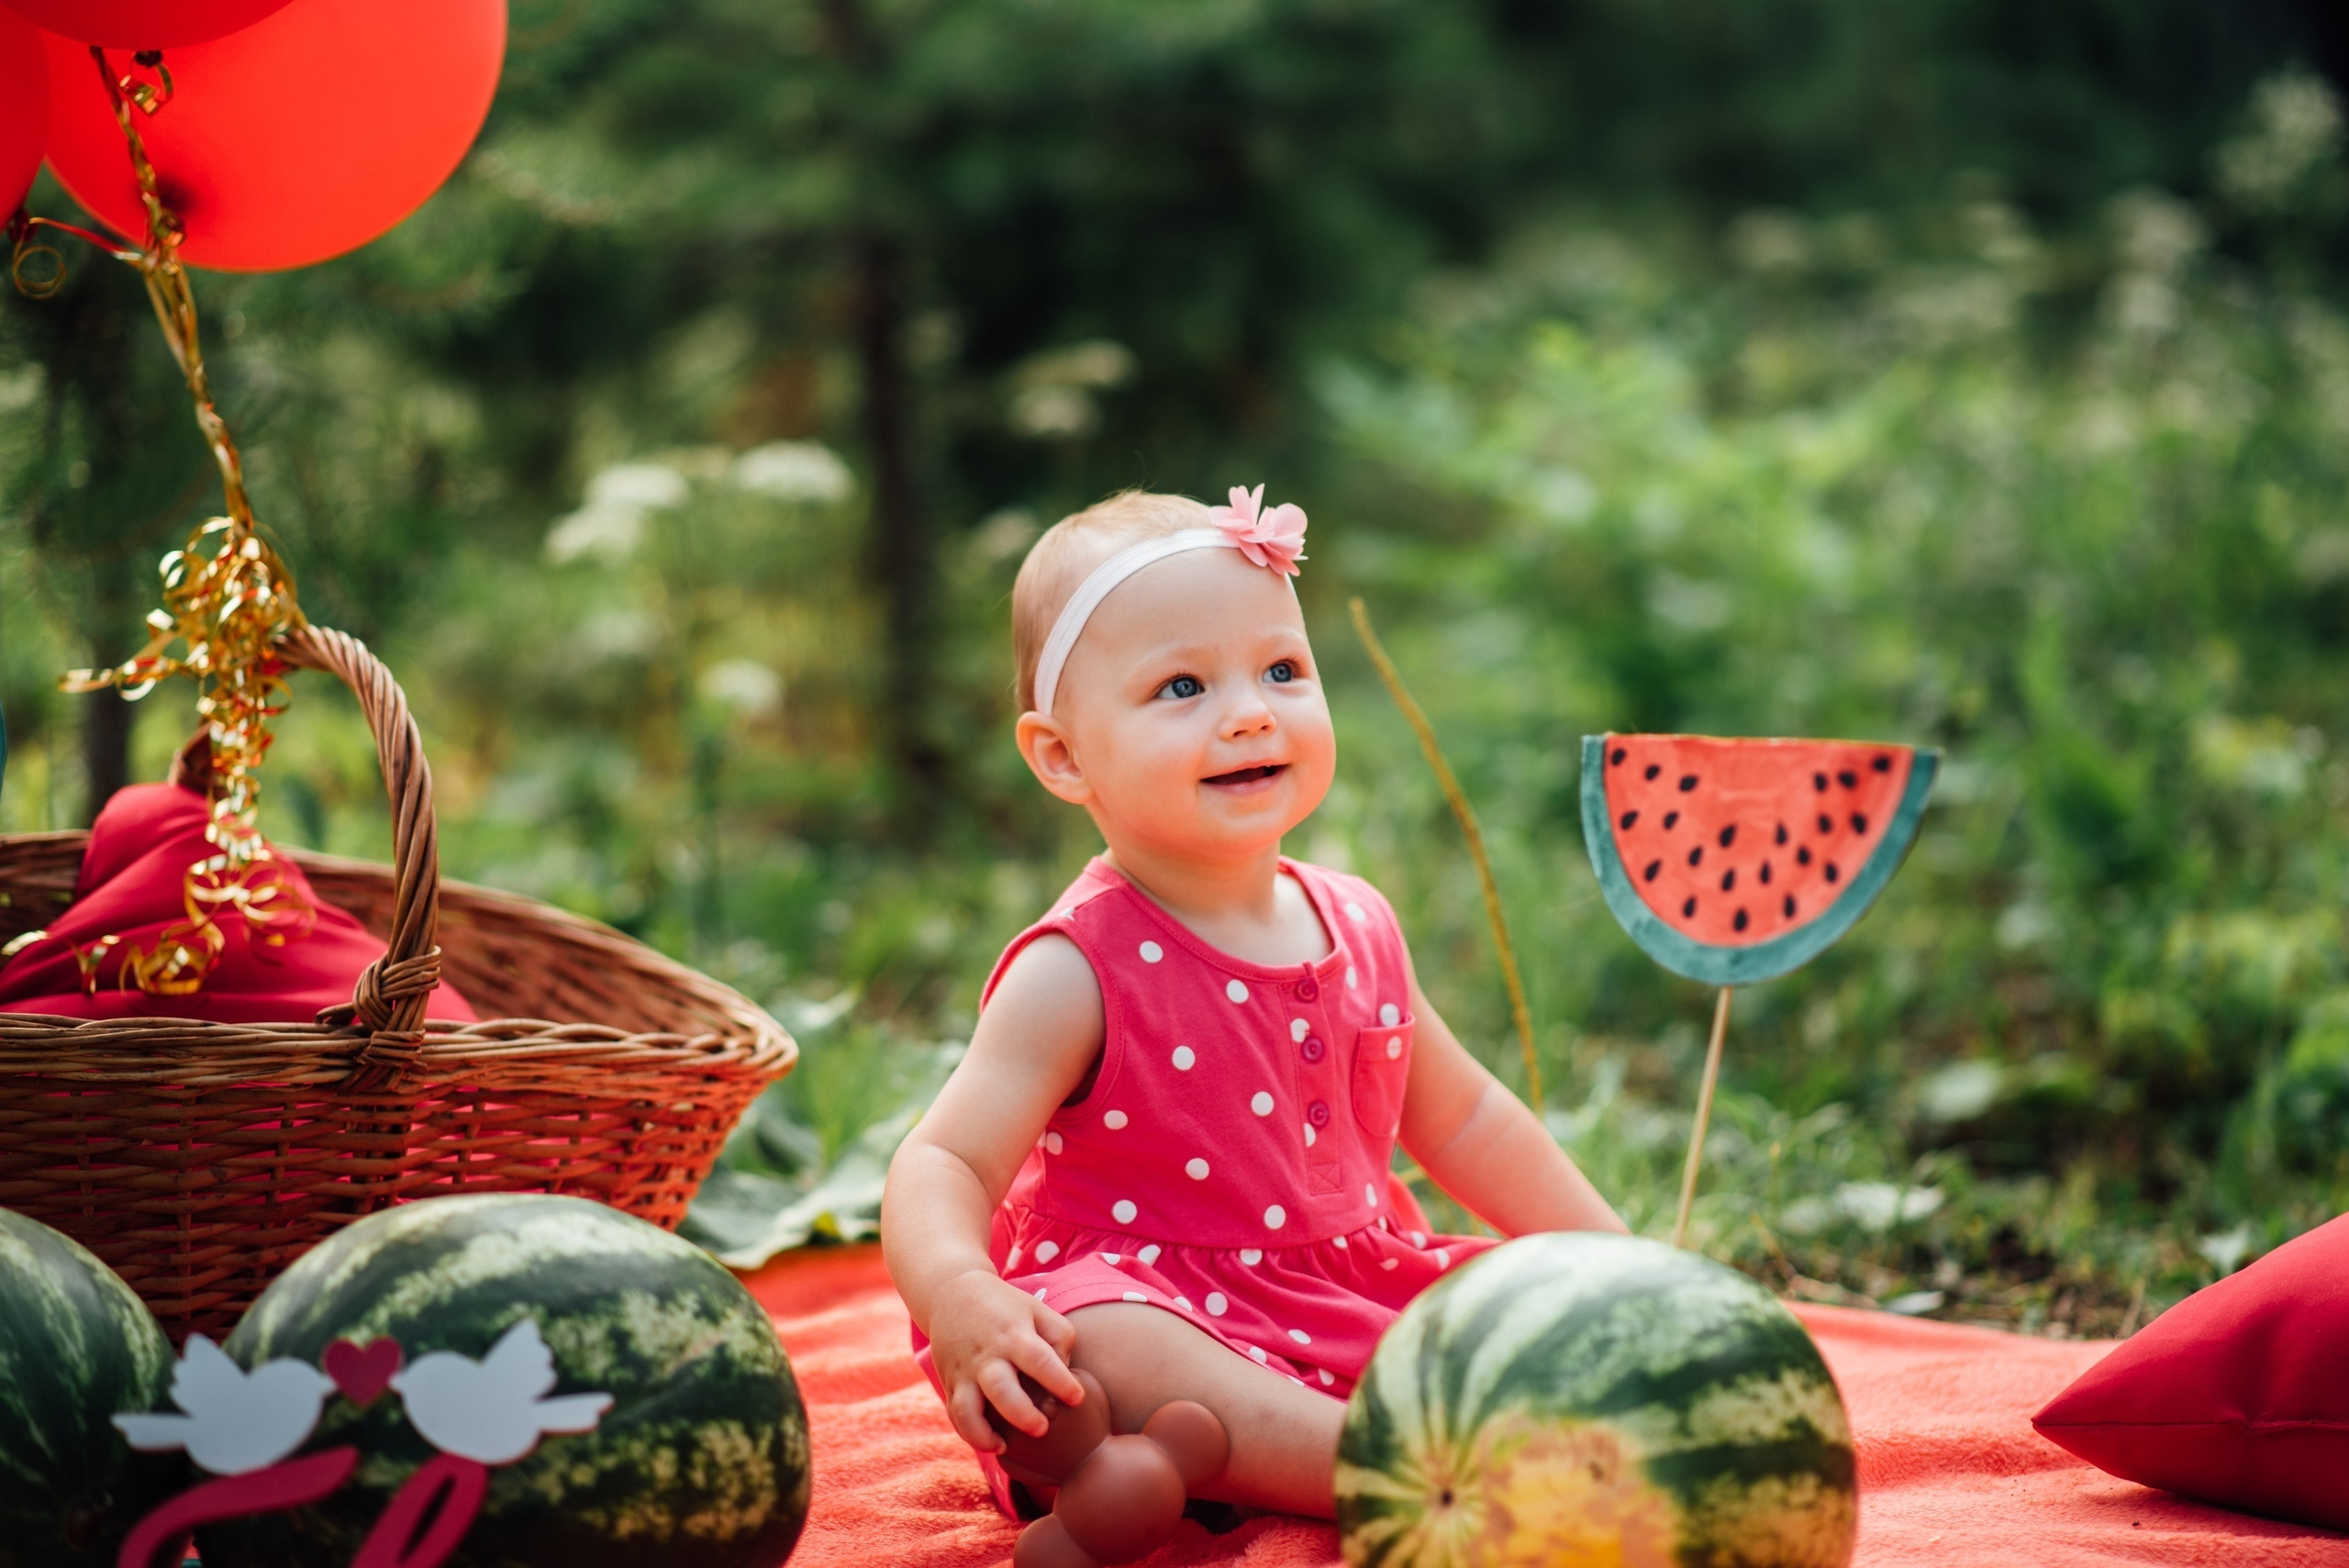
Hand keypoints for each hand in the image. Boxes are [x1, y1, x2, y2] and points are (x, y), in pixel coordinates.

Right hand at [926, 1267, 1084, 1451]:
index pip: (1039, 1360)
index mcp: (1013, 1334)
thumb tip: (1065, 1373)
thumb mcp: (1037, 1310)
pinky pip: (955, 1414)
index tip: (1077, 1398)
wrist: (952, 1293)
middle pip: (1001, 1389)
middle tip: (1042, 1429)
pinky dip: (969, 1434)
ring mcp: (964, 1371)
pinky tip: (992, 1442)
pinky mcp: (949, 1382)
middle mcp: (987, 1355)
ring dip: (984, 1434)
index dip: (1060, 1382)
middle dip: (1022, 1415)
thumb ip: (1059, 1338)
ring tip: (1005, 1446)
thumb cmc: (1006, 1307)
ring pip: (968, 1409)